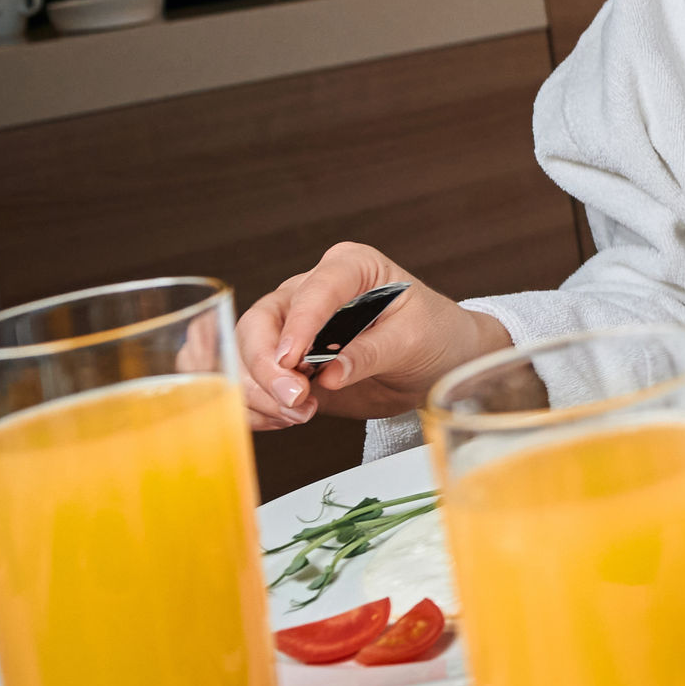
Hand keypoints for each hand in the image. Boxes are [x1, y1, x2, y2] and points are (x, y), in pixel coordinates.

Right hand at [234, 242, 511, 428]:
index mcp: (350, 267)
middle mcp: (311, 290)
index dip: (298, 326)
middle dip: (268, 365)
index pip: (313, 290)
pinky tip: (283, 418)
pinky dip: (256, 404)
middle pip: (262, 322)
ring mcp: (292, 327)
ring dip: (261, 390)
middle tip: (295, 399)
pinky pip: (251, 380)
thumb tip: (330, 375)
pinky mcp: (286, 363)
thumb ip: (371, 353)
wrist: (437, 364)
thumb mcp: (413, 340)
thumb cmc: (434, 335)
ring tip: (299, 413)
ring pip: (246, 353)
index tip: (292, 360)